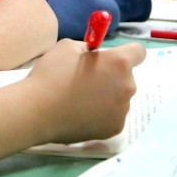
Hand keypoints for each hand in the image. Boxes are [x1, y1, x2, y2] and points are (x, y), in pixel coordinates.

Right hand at [28, 39, 144, 143]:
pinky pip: (111, 117)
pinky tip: (80, 115)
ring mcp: (122, 110)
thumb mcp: (68, 47)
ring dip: (106, 97)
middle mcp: (128, 86)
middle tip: (87, 81)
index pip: (138, 52)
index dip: (125, 53)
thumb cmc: (52, 74)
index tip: (110, 59)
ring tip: (80, 101)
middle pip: (127, 78)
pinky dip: (100, 116)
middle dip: (112, 77)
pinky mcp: (114, 129)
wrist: (38, 110)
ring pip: (119, 98)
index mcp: (119, 63)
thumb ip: (88, 50)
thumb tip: (94, 56)